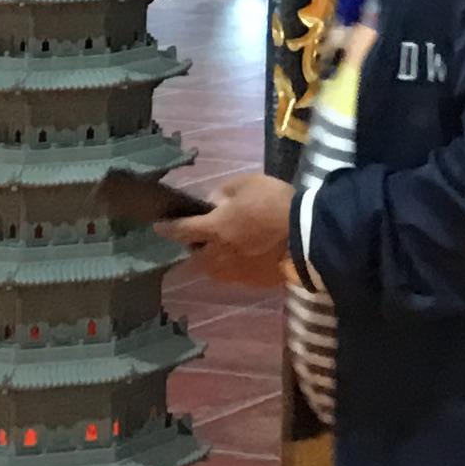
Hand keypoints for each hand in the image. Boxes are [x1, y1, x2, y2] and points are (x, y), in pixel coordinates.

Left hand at [160, 171, 295, 286]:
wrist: (306, 237)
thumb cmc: (275, 204)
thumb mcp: (249, 184)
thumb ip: (224, 192)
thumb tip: (212, 202)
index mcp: (214, 229)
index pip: (182, 230)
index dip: (168, 228)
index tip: (158, 226)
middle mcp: (218, 254)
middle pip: (196, 254)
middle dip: (194, 245)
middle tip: (202, 235)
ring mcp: (235, 272)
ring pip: (213, 268)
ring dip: (211, 258)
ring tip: (223, 247)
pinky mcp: (251, 282)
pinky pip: (234, 274)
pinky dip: (233, 265)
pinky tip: (245, 256)